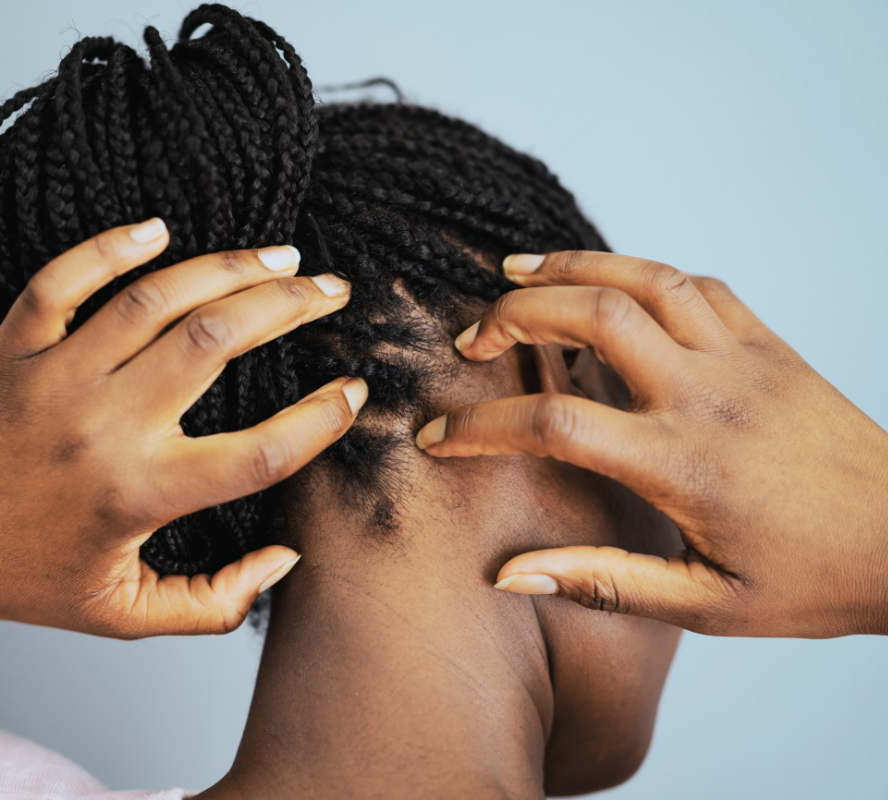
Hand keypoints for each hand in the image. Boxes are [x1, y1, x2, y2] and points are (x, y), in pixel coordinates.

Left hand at [0, 218, 365, 637]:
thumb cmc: (27, 577)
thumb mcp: (125, 615)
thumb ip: (214, 604)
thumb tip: (285, 558)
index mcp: (139, 495)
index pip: (258, 453)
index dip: (319, 420)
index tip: (352, 391)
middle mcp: (103, 428)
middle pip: (216, 344)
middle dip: (288, 306)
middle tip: (330, 290)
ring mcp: (54, 379)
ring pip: (155, 301)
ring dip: (227, 269)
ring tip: (278, 256)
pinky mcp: (14, 349)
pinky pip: (63, 281)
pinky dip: (110, 246)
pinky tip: (159, 228)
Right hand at [416, 251, 887, 637]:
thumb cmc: (813, 580)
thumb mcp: (705, 605)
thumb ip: (602, 584)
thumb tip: (508, 575)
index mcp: (680, 463)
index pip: (554, 422)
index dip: (481, 426)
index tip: (437, 436)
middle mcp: (705, 395)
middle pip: (591, 316)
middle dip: (515, 314)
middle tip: (472, 337)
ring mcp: (741, 358)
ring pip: (642, 279)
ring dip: (569, 268)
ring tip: (515, 272)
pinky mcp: (768, 344)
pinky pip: (696, 284)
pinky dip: (639, 272)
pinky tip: (609, 284)